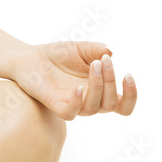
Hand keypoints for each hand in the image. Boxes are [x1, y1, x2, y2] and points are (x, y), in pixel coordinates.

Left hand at [8, 40, 136, 120]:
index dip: (132, 96)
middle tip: (102, 61)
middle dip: (112, 81)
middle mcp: (89, 100)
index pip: (123, 105)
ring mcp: (73, 104)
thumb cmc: (57, 55)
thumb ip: (95, 49)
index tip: (128, 75)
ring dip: (98, 85)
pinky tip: (78, 87)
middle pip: (112, 104)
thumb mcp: (80, 48)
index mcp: (99, 90)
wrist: (29, 57)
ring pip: (95, 107)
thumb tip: (110, 52)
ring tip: (93, 64)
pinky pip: (70, 113)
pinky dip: (77, 101)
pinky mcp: (56, 105)